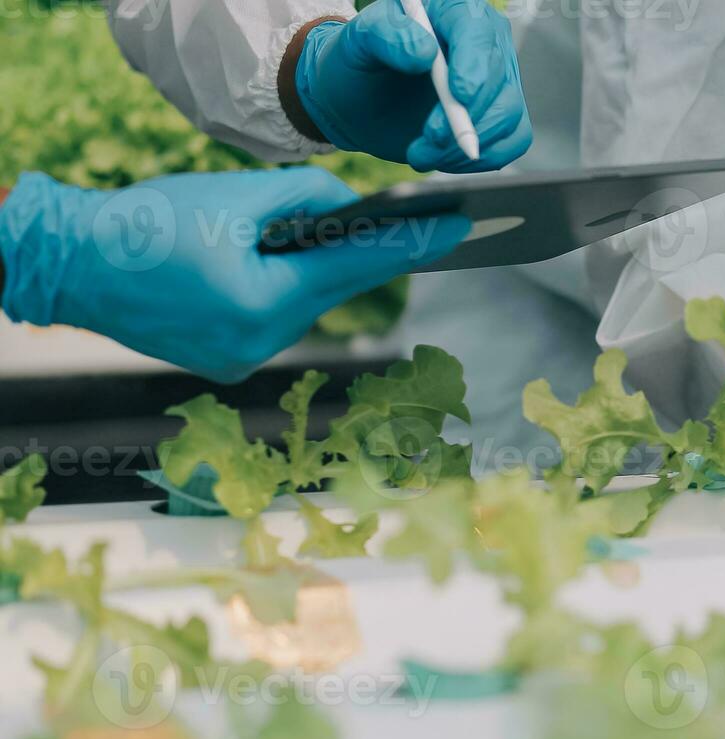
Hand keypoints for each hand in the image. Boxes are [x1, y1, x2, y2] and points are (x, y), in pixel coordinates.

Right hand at [0, 169, 469, 381]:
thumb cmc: (143, 225)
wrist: (70, 266)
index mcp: (263, 302)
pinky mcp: (225, 361)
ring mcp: (242, 359)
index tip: (458, 231)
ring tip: (310, 236)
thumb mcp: (230, 196)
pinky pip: (272, 318)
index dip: (411, 245)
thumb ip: (304, 199)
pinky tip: (270, 265)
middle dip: (362, 254)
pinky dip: (278, 289)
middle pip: (332, 290)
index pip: (355, 267)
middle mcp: (260, 343)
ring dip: (313, 271)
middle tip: (419, 227)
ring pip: (302, 304)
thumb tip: (353, 207)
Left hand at [295, 0, 530, 171]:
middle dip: (467, 119)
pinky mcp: (500, 116)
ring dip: (465, 146)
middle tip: (429, 138)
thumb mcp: (358, 41)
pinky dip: (481, 159)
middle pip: (501, 82)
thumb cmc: (359, 63)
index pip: (479, 33)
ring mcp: (497, 83)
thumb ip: (385, 35)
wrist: (360, 100)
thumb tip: (423, 52)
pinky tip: (445, 157)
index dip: (476, 65)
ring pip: (508, 117)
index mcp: (453, 12)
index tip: (460, 95)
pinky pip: (512, 142)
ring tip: (421, 153)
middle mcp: (484, 44)